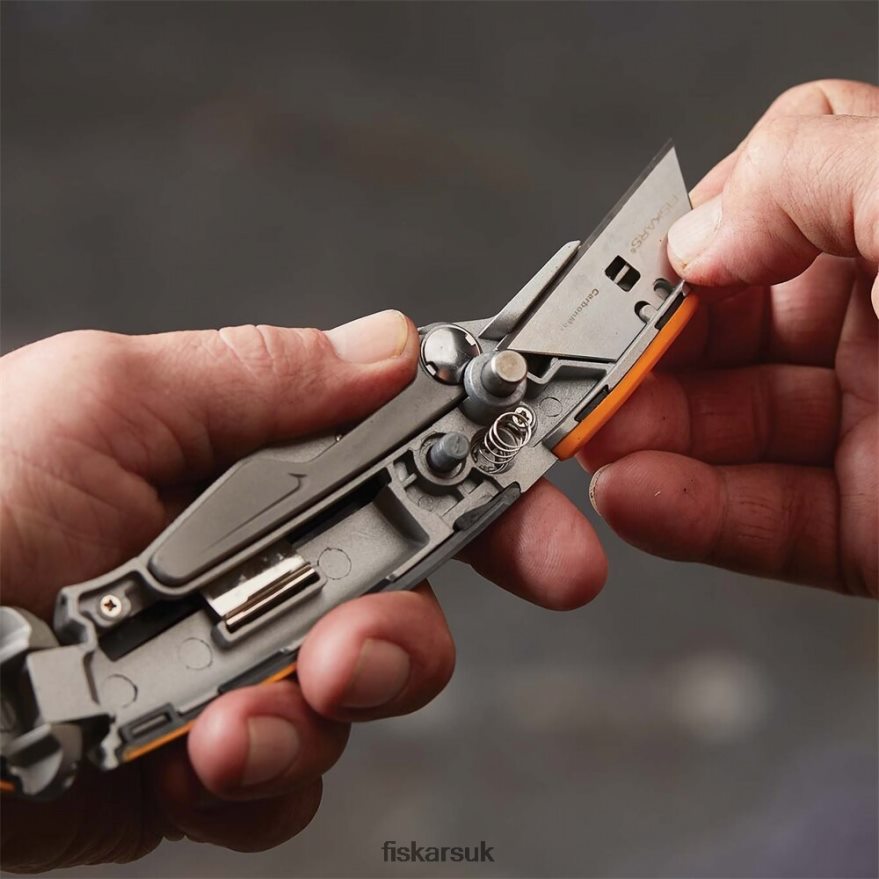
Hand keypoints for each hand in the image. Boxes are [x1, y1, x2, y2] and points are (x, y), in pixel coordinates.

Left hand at [0, 311, 606, 870]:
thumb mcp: (110, 400)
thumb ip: (262, 375)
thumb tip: (390, 347)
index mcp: (254, 466)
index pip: (409, 464)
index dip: (492, 491)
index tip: (550, 536)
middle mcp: (267, 560)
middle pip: (409, 592)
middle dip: (408, 629)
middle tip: (355, 649)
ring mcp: (245, 661)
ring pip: (361, 692)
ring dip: (318, 706)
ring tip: (236, 714)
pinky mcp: (214, 757)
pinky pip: (292, 778)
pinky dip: (261, 776)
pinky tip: (200, 759)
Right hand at [583, 80, 877, 596]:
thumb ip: (821, 171)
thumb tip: (695, 237)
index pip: (760, 213)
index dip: (683, 249)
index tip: (624, 290)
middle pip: (723, 333)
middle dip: (644, 361)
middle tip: (580, 387)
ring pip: (727, 434)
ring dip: (648, 444)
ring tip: (593, 453)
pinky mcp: (876, 529)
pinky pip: (761, 519)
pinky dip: (690, 515)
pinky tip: (637, 500)